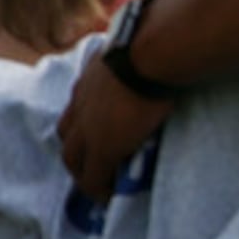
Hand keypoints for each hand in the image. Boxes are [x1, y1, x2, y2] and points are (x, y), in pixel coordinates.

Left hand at [59, 56, 167, 204]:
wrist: (152, 55)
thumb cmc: (157, 43)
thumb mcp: (141, 49)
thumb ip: (146, 54)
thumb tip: (172, 46)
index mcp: (92, 79)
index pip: (78, 106)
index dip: (84, 123)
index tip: (96, 131)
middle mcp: (82, 103)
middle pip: (67, 135)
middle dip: (76, 151)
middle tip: (90, 163)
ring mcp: (89, 127)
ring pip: (73, 158)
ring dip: (83, 171)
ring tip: (99, 182)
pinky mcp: (103, 148)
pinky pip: (93, 178)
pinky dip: (98, 189)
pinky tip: (108, 195)